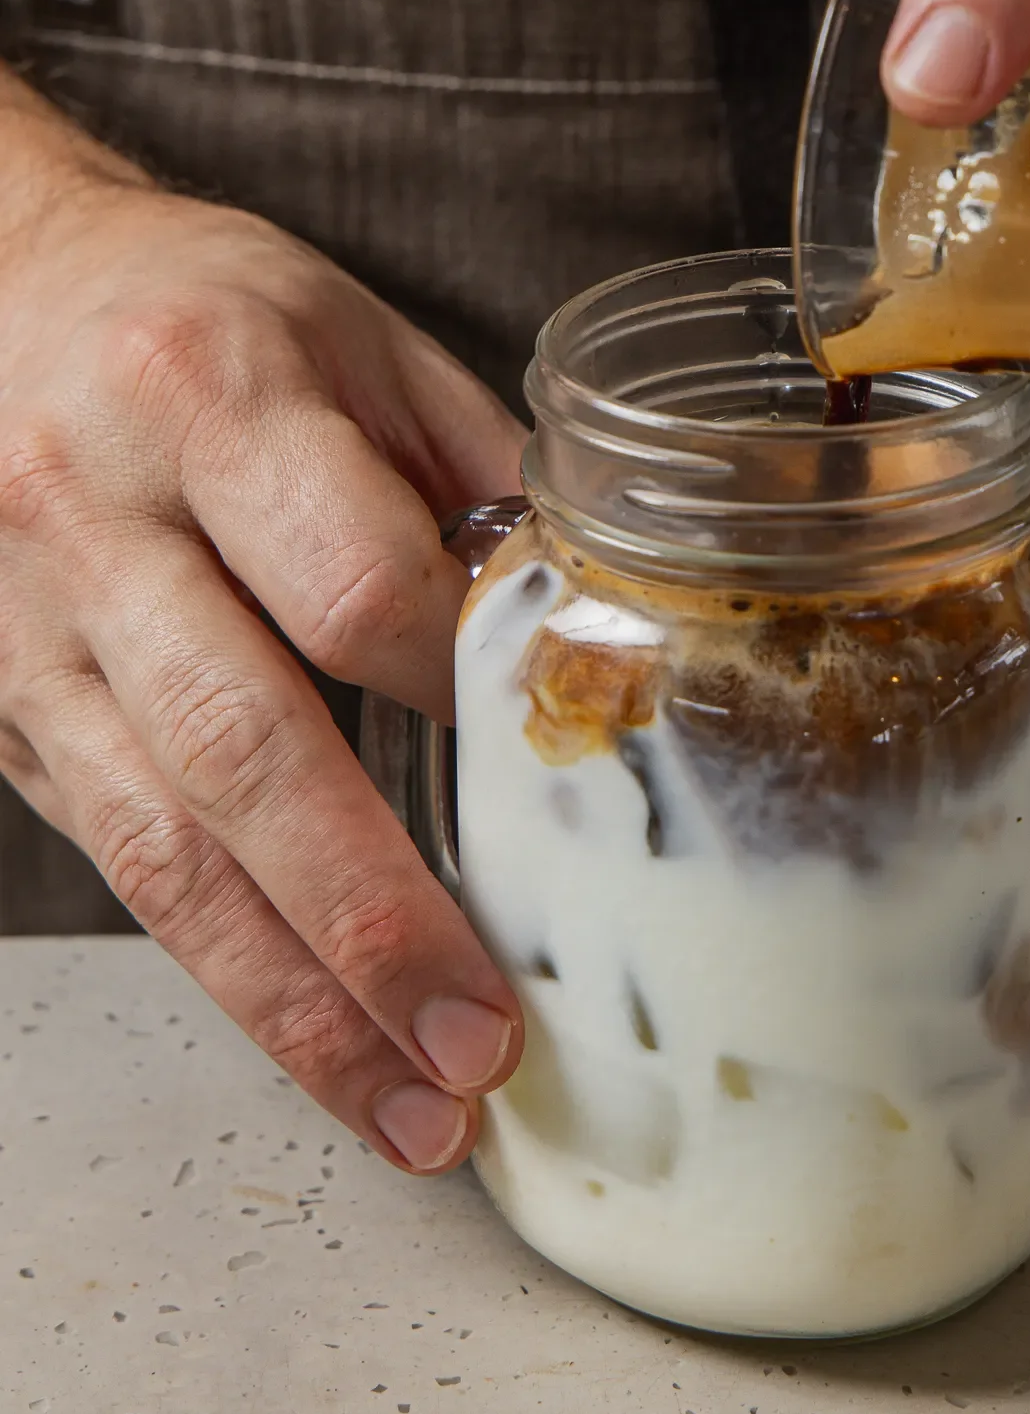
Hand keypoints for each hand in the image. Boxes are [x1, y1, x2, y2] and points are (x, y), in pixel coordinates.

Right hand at [0, 139, 526, 1170]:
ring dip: (294, 996)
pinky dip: (222, 962)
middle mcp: (99, 520)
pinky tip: (310, 1035)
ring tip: (410, 1103)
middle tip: (479, 1039)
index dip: (462, 689)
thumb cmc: (204, 309)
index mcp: (214, 398)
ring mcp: (32, 629)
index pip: (351, 584)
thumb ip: (473, 474)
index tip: (551, 754)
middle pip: (244, 747)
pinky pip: (115, 856)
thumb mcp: (357, 335)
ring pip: (161, 845)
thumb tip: (586, 621)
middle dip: (372, 915)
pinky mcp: (4, 710)